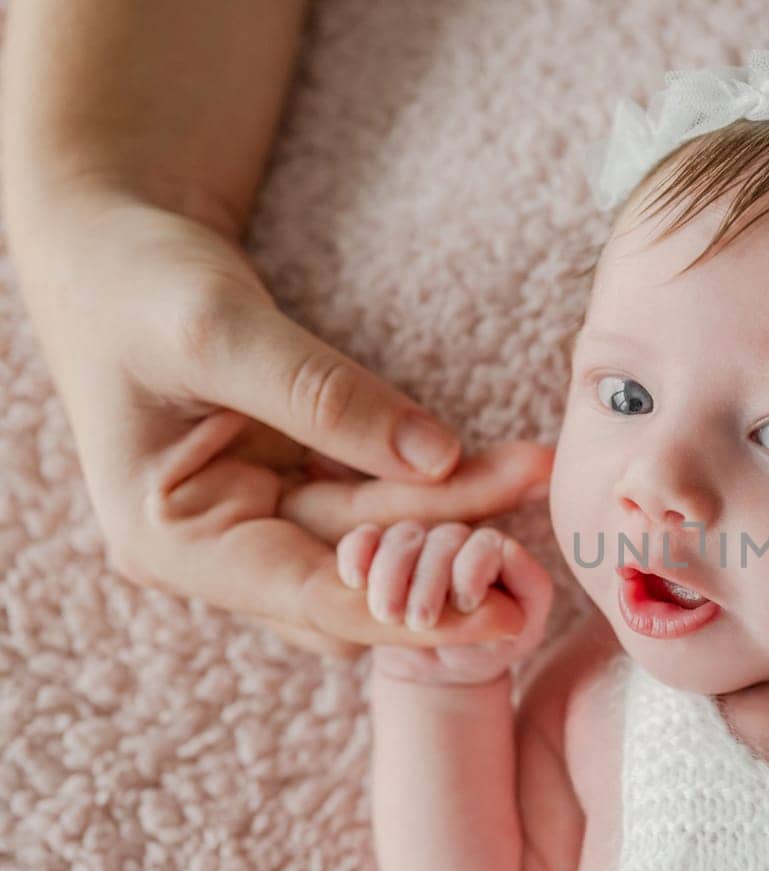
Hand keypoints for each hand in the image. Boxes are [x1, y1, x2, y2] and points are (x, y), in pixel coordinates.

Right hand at [11, 195, 552, 658]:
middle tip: (536, 502)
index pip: (311, 599)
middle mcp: (220, 548)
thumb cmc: (138, 283)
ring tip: (536, 466)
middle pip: (359, 574)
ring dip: (460, 508)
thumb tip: (436, 456)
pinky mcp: (299, 485)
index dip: (412, 610)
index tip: (503, 608)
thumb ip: (322, 397)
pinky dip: (440, 481)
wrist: (116, 246)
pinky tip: (505, 462)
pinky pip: (383, 499)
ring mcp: (262, 518)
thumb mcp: (216, 331)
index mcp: (173, 541)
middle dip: (449, 549)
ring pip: (383, 536)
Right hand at [339, 521, 553, 686]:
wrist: (443, 670)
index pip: (485, 543)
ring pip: (402, 538)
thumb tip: (509, 553)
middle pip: (441, 540)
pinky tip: (355, 581)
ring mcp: (415, 545)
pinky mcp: (378, 556)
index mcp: (494, 553)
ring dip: (391, 574)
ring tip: (388, 615)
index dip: (473, 569)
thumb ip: (529, 590)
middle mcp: (456, 541)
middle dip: (428, 581)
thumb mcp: (519, 629)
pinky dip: (356, 553)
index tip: (465, 605)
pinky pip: (363, 539)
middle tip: (420, 621)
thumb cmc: (489, 647)